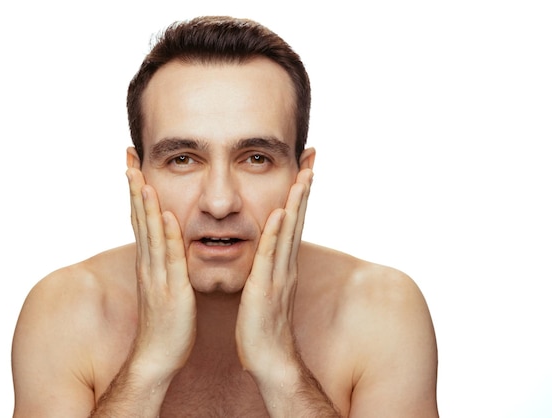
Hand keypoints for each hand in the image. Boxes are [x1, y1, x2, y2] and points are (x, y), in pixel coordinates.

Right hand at [127, 168, 195, 377]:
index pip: (140, 218)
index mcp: (149, 261)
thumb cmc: (165, 322)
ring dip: (144, 204)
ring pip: (150, 233)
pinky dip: (166, 236)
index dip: (136, 190)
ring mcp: (157, 276)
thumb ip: (163, 262)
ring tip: (140, 175)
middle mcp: (148, 264)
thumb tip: (165, 243)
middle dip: (134, 185)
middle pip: (139, 218)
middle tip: (129, 156)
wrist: (157, 356)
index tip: (133, 163)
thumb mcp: (162, 285)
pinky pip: (170, 259)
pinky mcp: (171, 291)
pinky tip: (165, 216)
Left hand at [235, 168, 312, 381]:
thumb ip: (269, 269)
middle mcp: (286, 265)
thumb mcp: (267, 290)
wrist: (270, 360)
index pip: (293, 222)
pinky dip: (276, 234)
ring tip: (303, 175)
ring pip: (289, 232)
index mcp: (284, 265)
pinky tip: (279, 213)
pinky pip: (270, 256)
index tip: (304, 168)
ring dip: (296, 203)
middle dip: (304, 187)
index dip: (299, 195)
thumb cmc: (264, 327)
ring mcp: (279, 276)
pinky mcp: (265, 289)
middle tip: (311, 158)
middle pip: (298, 219)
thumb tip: (267, 253)